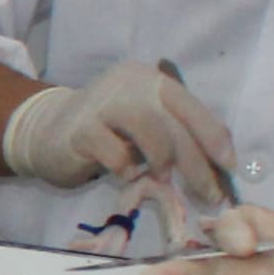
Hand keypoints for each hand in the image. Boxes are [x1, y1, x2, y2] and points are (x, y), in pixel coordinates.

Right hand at [0, 58, 237, 198]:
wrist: (45, 130)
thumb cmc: (106, 132)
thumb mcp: (146, 126)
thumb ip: (175, 133)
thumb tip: (219, 163)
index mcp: (150, 80)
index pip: (190, 105)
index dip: (213, 136)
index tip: (228, 166)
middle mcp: (129, 84)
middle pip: (174, 121)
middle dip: (196, 162)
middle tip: (208, 194)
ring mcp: (103, 104)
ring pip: (149, 128)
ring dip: (162, 160)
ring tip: (161, 178)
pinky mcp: (80, 129)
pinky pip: (114, 153)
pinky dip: (125, 168)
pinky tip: (124, 174)